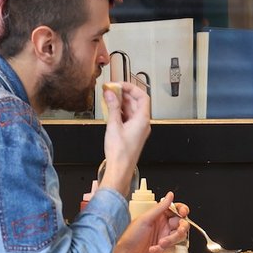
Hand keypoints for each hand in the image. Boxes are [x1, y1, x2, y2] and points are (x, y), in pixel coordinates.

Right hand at [99, 79, 151, 194]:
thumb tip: (111, 94)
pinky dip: (120, 111)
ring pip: (131, 109)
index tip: (119, 84)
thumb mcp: (114, 126)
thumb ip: (113, 107)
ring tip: (109, 98)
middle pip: (136, 102)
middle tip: (111, 90)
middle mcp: (143, 123)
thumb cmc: (121, 153)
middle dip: (124, 94)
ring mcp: (138, 128)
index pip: (142, 96)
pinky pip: (128, 117)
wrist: (120, 168)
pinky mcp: (132, 133)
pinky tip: (111, 110)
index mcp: (143, 120)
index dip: (131, 88)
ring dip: (121, 102)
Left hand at [109, 191, 184, 252]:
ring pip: (179, 237)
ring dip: (171, 240)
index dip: (182, 210)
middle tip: (177, 231)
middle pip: (181, 224)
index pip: (175, 210)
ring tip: (160, 243)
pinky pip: (173, 249)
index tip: (183, 212)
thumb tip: (170, 195)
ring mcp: (164, 239)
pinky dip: (165, 249)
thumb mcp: (145, 219)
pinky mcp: (164, 251)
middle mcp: (162, 227)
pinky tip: (153, 249)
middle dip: (180, 228)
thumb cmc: (129, 237)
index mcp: (158, 217)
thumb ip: (160, 207)